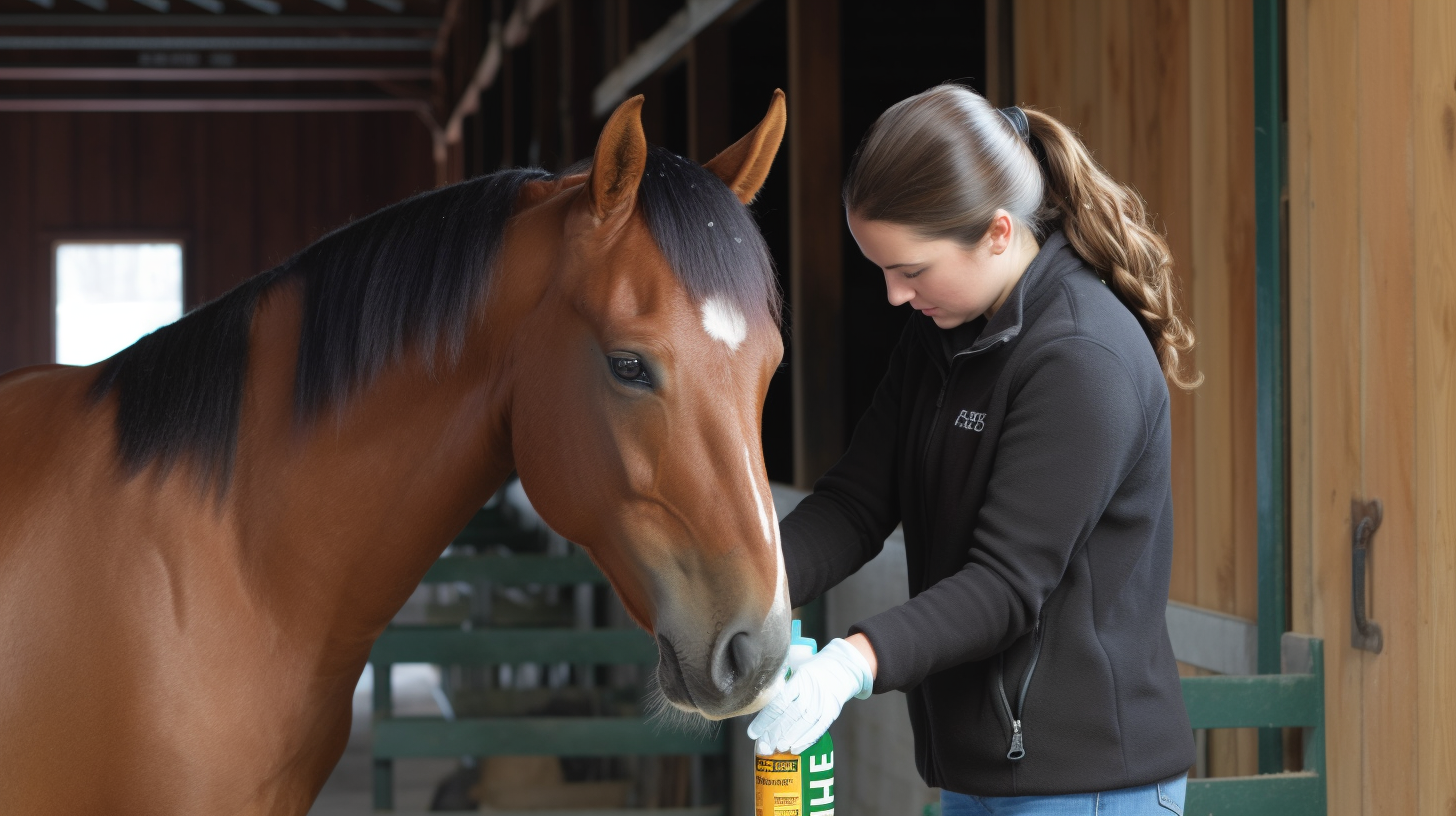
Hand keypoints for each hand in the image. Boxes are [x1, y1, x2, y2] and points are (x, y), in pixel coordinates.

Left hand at [746, 637, 874, 754]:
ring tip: (776, 748)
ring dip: (789, 738)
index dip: (765, 719)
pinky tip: (795, 748)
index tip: (753, 732)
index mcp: (799, 679)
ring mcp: (823, 703)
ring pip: (804, 724)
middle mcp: (811, 691)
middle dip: (775, 733)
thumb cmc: (814, 669)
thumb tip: (760, 701)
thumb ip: (782, 683)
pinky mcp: (832, 712)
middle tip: (763, 746)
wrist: (843, 667)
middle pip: (790, 715)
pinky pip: (819, 729)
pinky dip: (806, 740)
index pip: (779, 702)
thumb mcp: (797, 668)